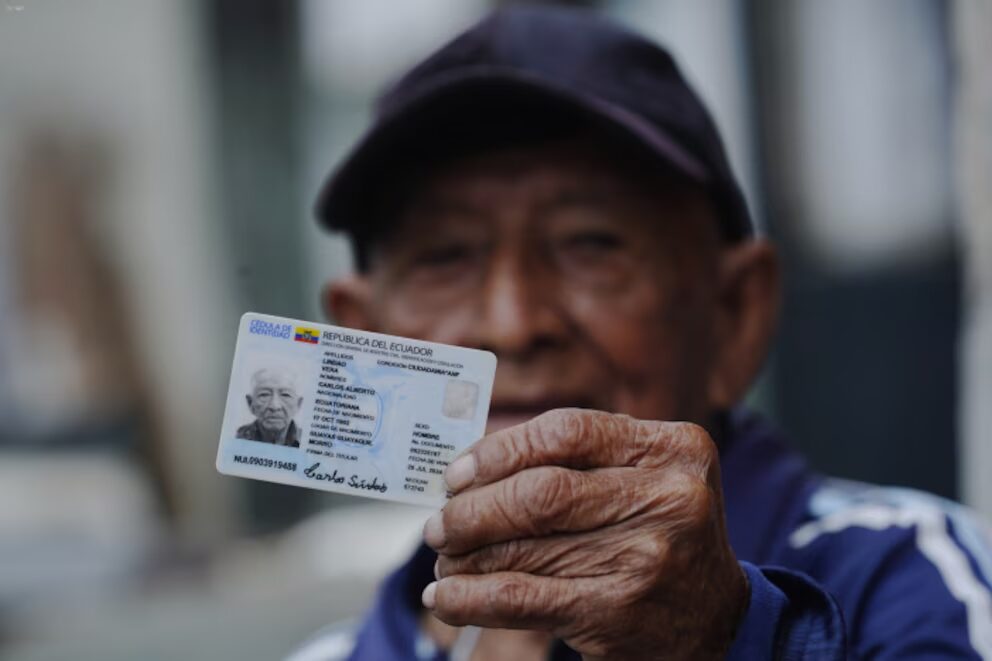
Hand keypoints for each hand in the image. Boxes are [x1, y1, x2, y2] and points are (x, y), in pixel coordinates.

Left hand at [422, 408, 747, 659]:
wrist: (718, 620)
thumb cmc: (662, 534)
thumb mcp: (647, 478)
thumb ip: (580, 460)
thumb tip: (473, 467)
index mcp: (672, 448)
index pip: (566, 431)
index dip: (500, 449)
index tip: (457, 472)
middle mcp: (668, 497)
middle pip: (541, 491)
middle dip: (474, 508)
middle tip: (440, 522)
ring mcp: (646, 556)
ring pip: (525, 548)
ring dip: (467, 555)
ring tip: (444, 558)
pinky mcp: (619, 611)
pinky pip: (523, 599)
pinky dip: (472, 598)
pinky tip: (446, 597)